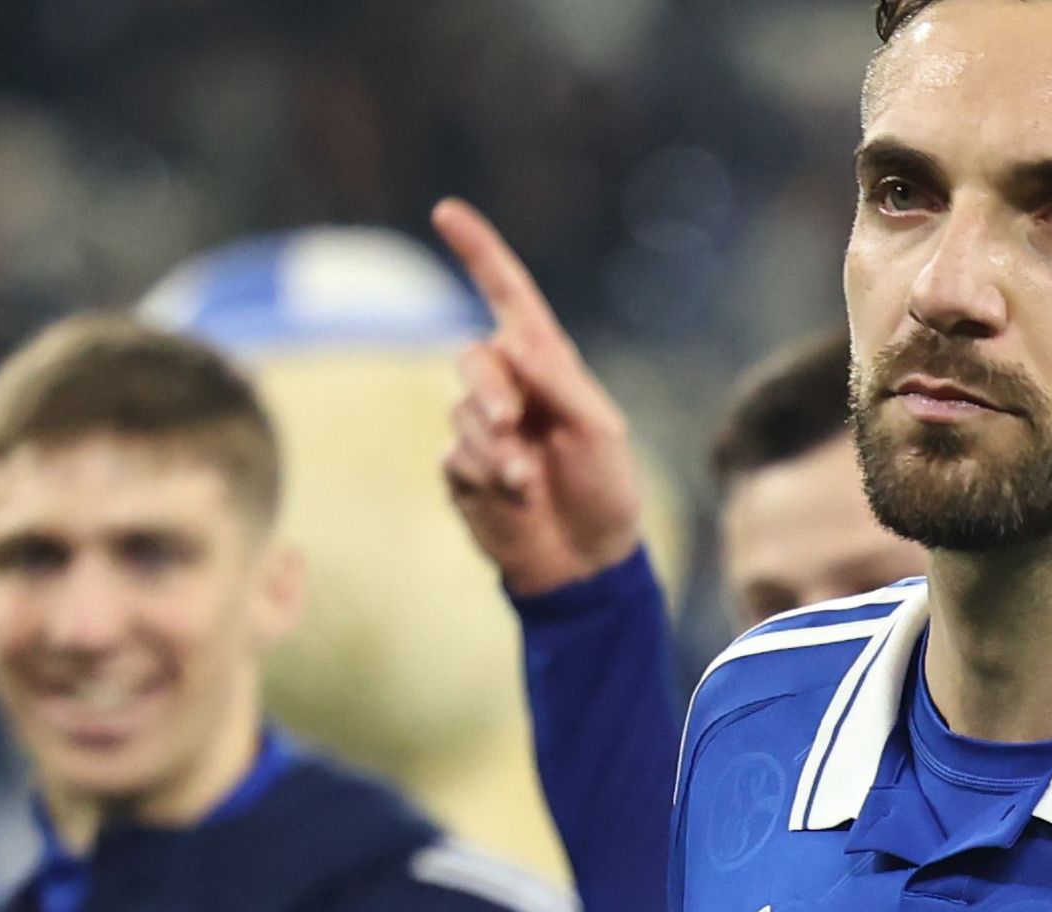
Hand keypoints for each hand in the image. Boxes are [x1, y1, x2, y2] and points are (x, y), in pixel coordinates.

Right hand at [432, 198, 648, 597]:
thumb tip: (514, 341)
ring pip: (462, 413)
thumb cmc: (604, 489)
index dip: (479, 253)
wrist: (585, 560)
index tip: (447, 212)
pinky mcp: (462, 468)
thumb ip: (557, 382)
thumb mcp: (599, 429)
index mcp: (545, 363)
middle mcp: (508, 386)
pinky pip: (459, 456)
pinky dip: (489, 475)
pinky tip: (517, 499)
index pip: (507, 296)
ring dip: (497, 448)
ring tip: (529, 482)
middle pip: (473, 358)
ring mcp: (481, 427)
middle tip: (511, 422)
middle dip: (489, 389)